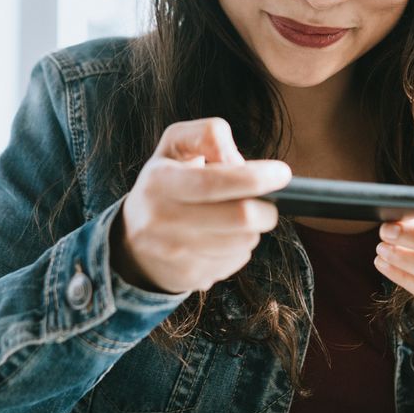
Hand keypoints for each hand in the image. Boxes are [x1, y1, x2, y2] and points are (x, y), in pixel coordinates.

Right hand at [112, 117, 290, 294]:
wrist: (131, 240)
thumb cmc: (165, 182)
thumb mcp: (176, 144)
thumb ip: (208, 135)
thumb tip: (238, 162)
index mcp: (159, 182)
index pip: (213, 183)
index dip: (254, 179)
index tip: (282, 174)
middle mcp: (161, 220)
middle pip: (239, 219)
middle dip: (266, 208)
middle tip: (268, 201)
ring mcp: (174, 254)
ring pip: (243, 242)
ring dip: (252, 229)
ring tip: (237, 217)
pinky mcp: (188, 277)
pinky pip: (236, 261)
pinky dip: (239, 247)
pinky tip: (224, 237)